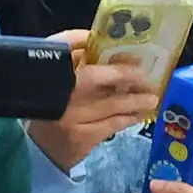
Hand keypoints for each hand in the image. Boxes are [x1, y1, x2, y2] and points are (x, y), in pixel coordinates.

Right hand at [28, 30, 156, 172]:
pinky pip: (114, 123)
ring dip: (135, 99)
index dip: (95, 45)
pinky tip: (142, 113)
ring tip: (152, 97)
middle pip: (93, 77)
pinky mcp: (82, 136)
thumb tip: (101, 43)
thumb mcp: (57, 84)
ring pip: (110, 103)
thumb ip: (73, 61)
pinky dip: (131, 117)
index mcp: (47, 73)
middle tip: (144, 74)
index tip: (124, 50)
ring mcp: (70, 116)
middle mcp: (56, 93)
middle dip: (123, 73)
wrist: (40, 149)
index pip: (65, 48)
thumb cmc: (54, 109)